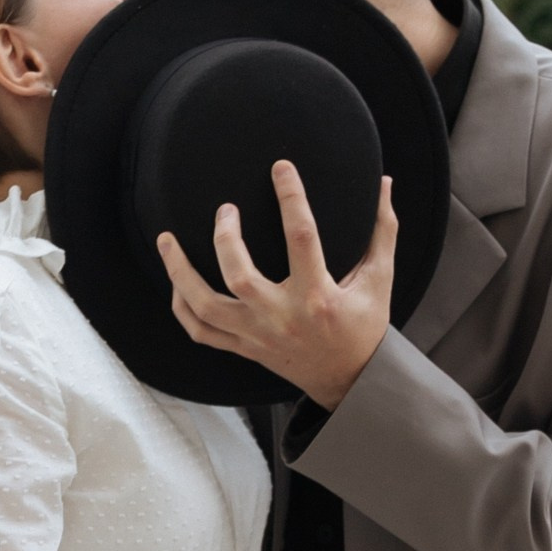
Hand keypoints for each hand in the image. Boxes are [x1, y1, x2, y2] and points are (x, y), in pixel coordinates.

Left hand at [158, 164, 396, 409]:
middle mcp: (282, 317)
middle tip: (225, 209)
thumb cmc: (363, 327)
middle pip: (239, 276)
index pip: (302, 238)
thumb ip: (381, 231)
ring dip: (179, 272)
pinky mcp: (244, 348)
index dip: (291, 198)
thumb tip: (385, 184)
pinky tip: (175, 282)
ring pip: (206, 306)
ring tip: (166, 239)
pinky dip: (181, 308)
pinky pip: (201, 332)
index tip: (281, 168)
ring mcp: (257, 336)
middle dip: (225, 238)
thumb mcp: (379, 280)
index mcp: (318, 296)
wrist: (349, 382)